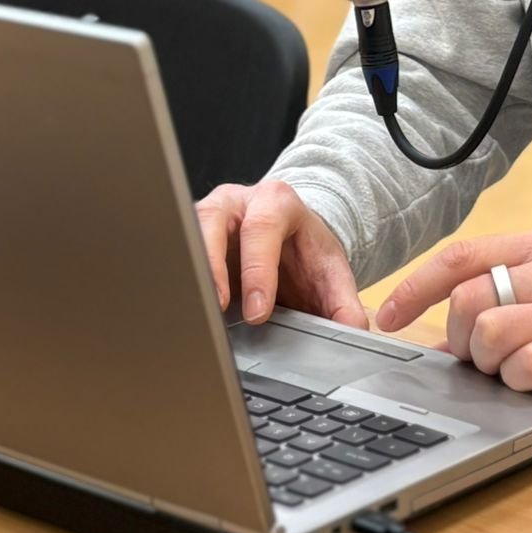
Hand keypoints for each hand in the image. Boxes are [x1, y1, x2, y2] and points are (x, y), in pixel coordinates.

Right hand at [194, 179, 367, 329]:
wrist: (292, 236)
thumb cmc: (305, 251)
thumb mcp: (330, 270)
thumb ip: (343, 301)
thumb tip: (354, 331)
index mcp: (276, 202)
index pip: (262, 229)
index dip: (257, 270)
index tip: (258, 313)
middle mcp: (238, 202)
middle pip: (214, 221)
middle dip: (214, 267)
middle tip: (219, 310)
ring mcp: (209, 215)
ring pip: (188, 232)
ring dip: (191, 272)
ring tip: (197, 311)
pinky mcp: (190, 234)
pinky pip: (177, 251)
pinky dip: (180, 278)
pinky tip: (184, 305)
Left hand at [374, 230, 531, 412]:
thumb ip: (500, 293)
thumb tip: (435, 336)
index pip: (461, 257)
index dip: (415, 288)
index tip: (389, 317)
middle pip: (470, 301)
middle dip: (460, 339)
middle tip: (478, 358)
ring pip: (494, 334)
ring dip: (488, 364)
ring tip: (509, 371)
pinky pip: (530, 366)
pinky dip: (518, 381)